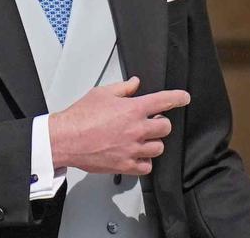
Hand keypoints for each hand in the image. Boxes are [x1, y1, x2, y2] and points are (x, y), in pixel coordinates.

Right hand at [48, 77, 189, 174]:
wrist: (65, 139)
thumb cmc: (80, 117)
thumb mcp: (102, 93)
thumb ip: (123, 88)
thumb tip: (135, 84)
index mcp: (133, 109)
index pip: (165, 101)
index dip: (178, 98)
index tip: (184, 98)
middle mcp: (136, 129)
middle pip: (165, 127)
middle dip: (160, 124)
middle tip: (151, 123)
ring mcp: (132, 149)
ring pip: (159, 148)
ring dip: (153, 143)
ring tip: (142, 139)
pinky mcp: (125, 165)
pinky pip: (146, 167)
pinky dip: (144, 162)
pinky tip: (137, 155)